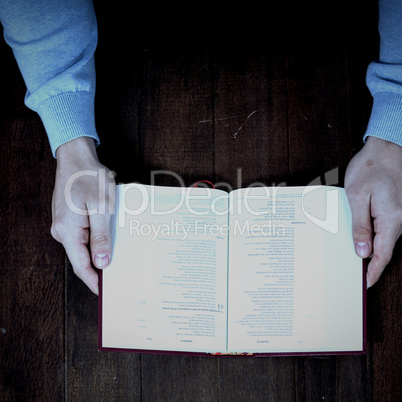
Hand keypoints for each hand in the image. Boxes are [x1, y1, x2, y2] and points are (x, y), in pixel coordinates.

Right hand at [51, 137, 115, 294]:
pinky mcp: (69, 218)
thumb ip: (101, 237)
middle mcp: (62, 231)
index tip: (106, 293)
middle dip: (100, 267)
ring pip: (83, 245)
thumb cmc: (89, 178)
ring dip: (100, 251)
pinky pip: (83, 234)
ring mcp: (64, 224)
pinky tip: (109, 237)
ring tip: (119, 256)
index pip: (81, 266)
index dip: (94, 281)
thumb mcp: (101, 208)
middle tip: (120, 275)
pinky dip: (96, 239)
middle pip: (82, 257)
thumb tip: (101, 262)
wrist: (76, 157)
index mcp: (68, 232)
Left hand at [345, 136, 401, 287]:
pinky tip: (361, 237)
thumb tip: (363, 251)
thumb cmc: (371, 168)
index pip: (383, 254)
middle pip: (384, 248)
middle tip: (354, 274)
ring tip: (354, 258)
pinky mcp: (395, 209)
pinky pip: (385, 228)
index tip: (366, 284)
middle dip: (371, 263)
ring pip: (385, 239)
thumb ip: (360, 225)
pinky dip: (374, 236)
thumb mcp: (357, 196)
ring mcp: (400, 214)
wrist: (387, 148)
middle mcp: (400, 220)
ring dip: (371, 248)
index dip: (374, 271)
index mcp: (391, 219)